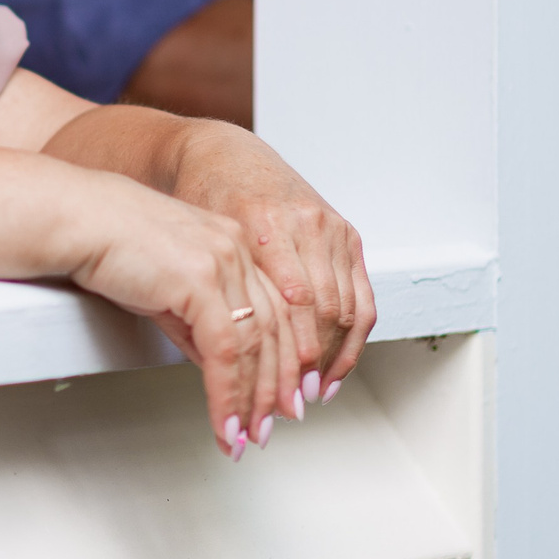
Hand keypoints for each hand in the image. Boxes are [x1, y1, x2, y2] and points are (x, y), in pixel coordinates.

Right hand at [63, 174, 307, 458]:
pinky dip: (226, 394)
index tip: (283, 395)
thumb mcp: (165, 287)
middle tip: (268, 426)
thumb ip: (196, 322)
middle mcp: (235, 249)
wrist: (74, 221)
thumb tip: (214, 362)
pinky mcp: (200, 280)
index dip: (285, 360)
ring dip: (251, 400)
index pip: (277, 311)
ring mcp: (222, 262)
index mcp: (233, 244)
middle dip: (274, 387)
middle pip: (274, 330)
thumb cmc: (106, 243)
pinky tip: (224, 421)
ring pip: (254, 345)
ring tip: (244, 435)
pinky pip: (225, 351)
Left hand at [160, 121, 373, 402]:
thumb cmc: (202, 198)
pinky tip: (336, 367)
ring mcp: (329, 227)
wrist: (224, 155)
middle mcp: (302, 223)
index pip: (291, 300)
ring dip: (334, 359)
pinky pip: (361, 296)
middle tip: (295, 404)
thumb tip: (215, 364)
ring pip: (346, 308)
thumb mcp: (198, 243)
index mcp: (261, 222)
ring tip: (315, 393)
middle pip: (322, 310)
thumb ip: (214, 294)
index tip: (279, 390)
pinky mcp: (346, 234)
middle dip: (311, 365)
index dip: (290, 351)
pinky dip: (353, 337)